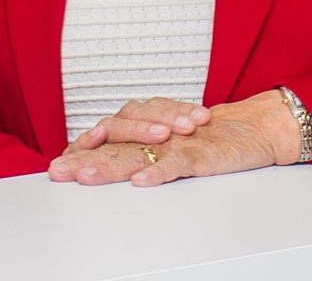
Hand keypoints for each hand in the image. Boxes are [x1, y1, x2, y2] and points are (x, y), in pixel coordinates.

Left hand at [48, 93, 311, 186]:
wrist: (253, 129)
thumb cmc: (208, 139)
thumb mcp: (169, 145)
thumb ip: (138, 151)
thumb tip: (98, 166)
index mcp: (147, 129)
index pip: (107, 136)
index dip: (82, 149)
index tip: (58, 167)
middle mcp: (158, 131)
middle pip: (114, 141)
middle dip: (84, 157)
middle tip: (59, 172)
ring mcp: (177, 141)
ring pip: (140, 150)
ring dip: (111, 164)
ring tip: (87, 177)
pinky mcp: (200, 153)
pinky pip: (177, 162)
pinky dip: (159, 172)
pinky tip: (141, 182)